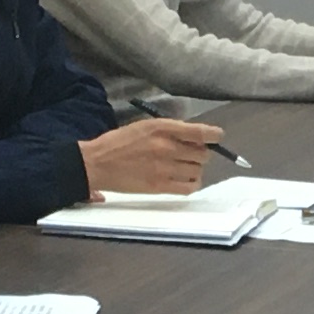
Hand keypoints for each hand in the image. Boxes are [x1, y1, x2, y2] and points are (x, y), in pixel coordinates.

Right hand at [82, 117, 223, 194]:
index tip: (217, 137)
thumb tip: (196, 136)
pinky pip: (189, 187)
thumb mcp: (144, 126)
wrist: (96, 163)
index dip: (214, 135)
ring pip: (198, 170)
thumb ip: (170, 130)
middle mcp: (166, 147)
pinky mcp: (160, 186)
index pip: (200, 132)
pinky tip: (185, 180)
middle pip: (203, 153)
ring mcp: (164, 168)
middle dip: (201, 153)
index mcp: (162, 128)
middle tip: (191, 154)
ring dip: (196, 169)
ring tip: (184, 167)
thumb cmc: (119, 143)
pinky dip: (192, 184)